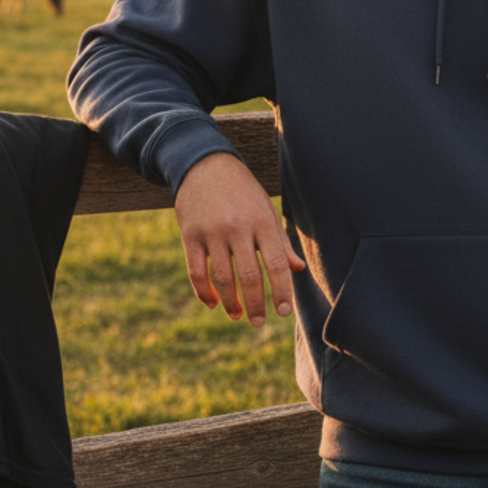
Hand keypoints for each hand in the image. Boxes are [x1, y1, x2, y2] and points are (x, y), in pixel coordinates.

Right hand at [173, 152, 306, 326]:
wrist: (203, 164)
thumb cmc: (242, 190)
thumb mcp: (265, 209)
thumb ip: (281, 242)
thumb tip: (297, 270)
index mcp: (262, 221)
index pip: (276, 263)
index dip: (283, 291)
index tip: (285, 312)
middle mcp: (238, 227)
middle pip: (250, 276)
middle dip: (256, 305)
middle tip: (259, 323)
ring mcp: (211, 232)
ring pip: (222, 278)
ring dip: (231, 303)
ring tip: (238, 316)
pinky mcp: (189, 235)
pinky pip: (196, 272)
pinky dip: (204, 292)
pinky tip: (213, 303)